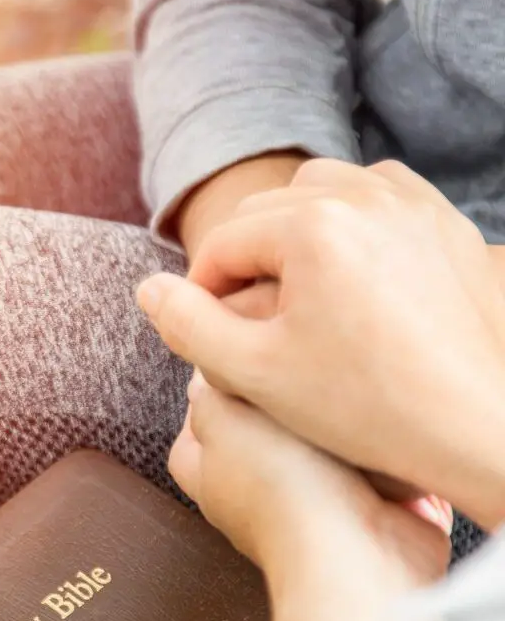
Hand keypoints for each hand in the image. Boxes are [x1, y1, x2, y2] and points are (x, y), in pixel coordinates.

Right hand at [140, 159, 504, 528]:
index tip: (206, 335)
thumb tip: (148, 288)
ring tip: (293, 293)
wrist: (479, 428)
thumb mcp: (253, 373)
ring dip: (292, 233)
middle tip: (246, 320)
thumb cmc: (367, 407)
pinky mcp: (446, 221)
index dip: (201, 291)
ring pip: (320, 192)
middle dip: (245, 260)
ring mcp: (414, 203)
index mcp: (311, 226)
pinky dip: (347, 223)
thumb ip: (186, 325)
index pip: (223, 243)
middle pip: (267, 212)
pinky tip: (345, 274)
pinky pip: (377, 197)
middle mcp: (365, 194)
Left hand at [171, 374, 450, 620]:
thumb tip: (211, 375)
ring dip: (336, 422)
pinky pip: (373, 467)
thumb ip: (209, 390)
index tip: (252, 350)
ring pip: (322, 441)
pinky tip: (383, 434)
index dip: (224, 377)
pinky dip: (380, 453)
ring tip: (346, 398)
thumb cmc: (280, 485)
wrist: (355, 553)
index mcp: (204, 471)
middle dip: (288, 396)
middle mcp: (250, 491)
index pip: (202, 411)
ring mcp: (308, 503)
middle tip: (305, 369)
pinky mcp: (365, 511)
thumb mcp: (224, 417)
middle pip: (266, 420)